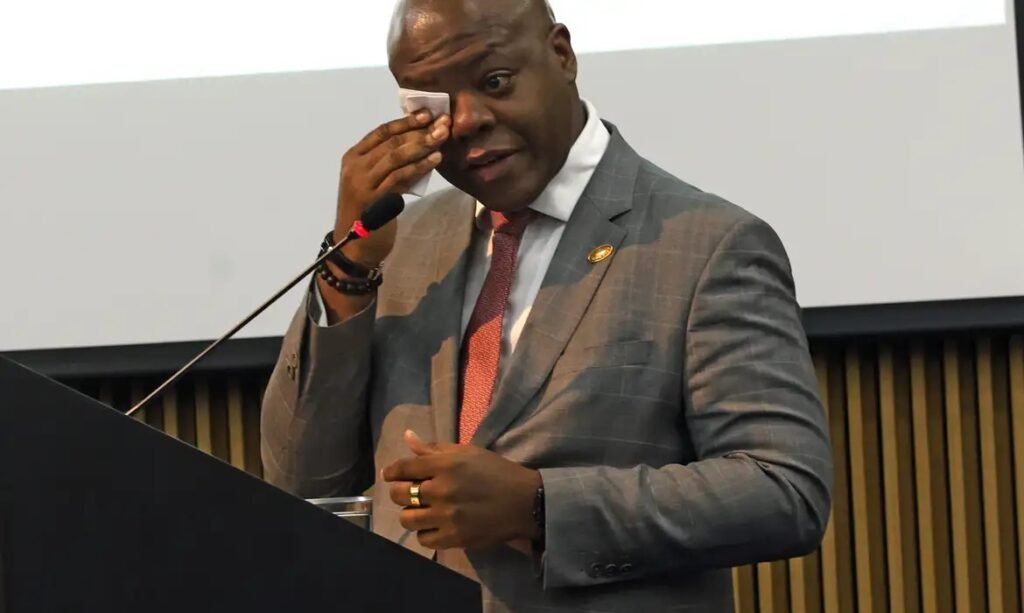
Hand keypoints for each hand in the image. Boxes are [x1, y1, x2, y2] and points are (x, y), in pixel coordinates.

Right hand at [335, 112, 450, 266]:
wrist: (354, 247)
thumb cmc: (368, 214)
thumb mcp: (375, 183)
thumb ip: (389, 165)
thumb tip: (420, 143)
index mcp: (352, 157)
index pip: (381, 132)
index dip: (405, 121)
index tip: (428, 114)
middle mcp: (354, 167)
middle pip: (391, 141)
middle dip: (419, 130)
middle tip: (444, 123)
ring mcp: (362, 183)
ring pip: (395, 156)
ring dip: (422, 145)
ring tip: (443, 137)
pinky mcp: (373, 199)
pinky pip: (400, 177)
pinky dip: (419, 167)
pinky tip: (435, 160)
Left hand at [382, 431, 541, 550]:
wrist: (524, 502)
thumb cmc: (496, 471)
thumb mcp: (467, 452)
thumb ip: (434, 448)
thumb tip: (407, 436)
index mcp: (446, 465)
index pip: (404, 468)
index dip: (392, 471)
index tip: (390, 474)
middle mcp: (442, 490)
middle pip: (400, 495)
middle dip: (399, 492)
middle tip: (409, 492)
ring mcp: (447, 517)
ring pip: (408, 519)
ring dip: (411, 513)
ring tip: (422, 510)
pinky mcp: (454, 538)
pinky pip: (423, 540)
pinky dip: (425, 533)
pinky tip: (434, 525)